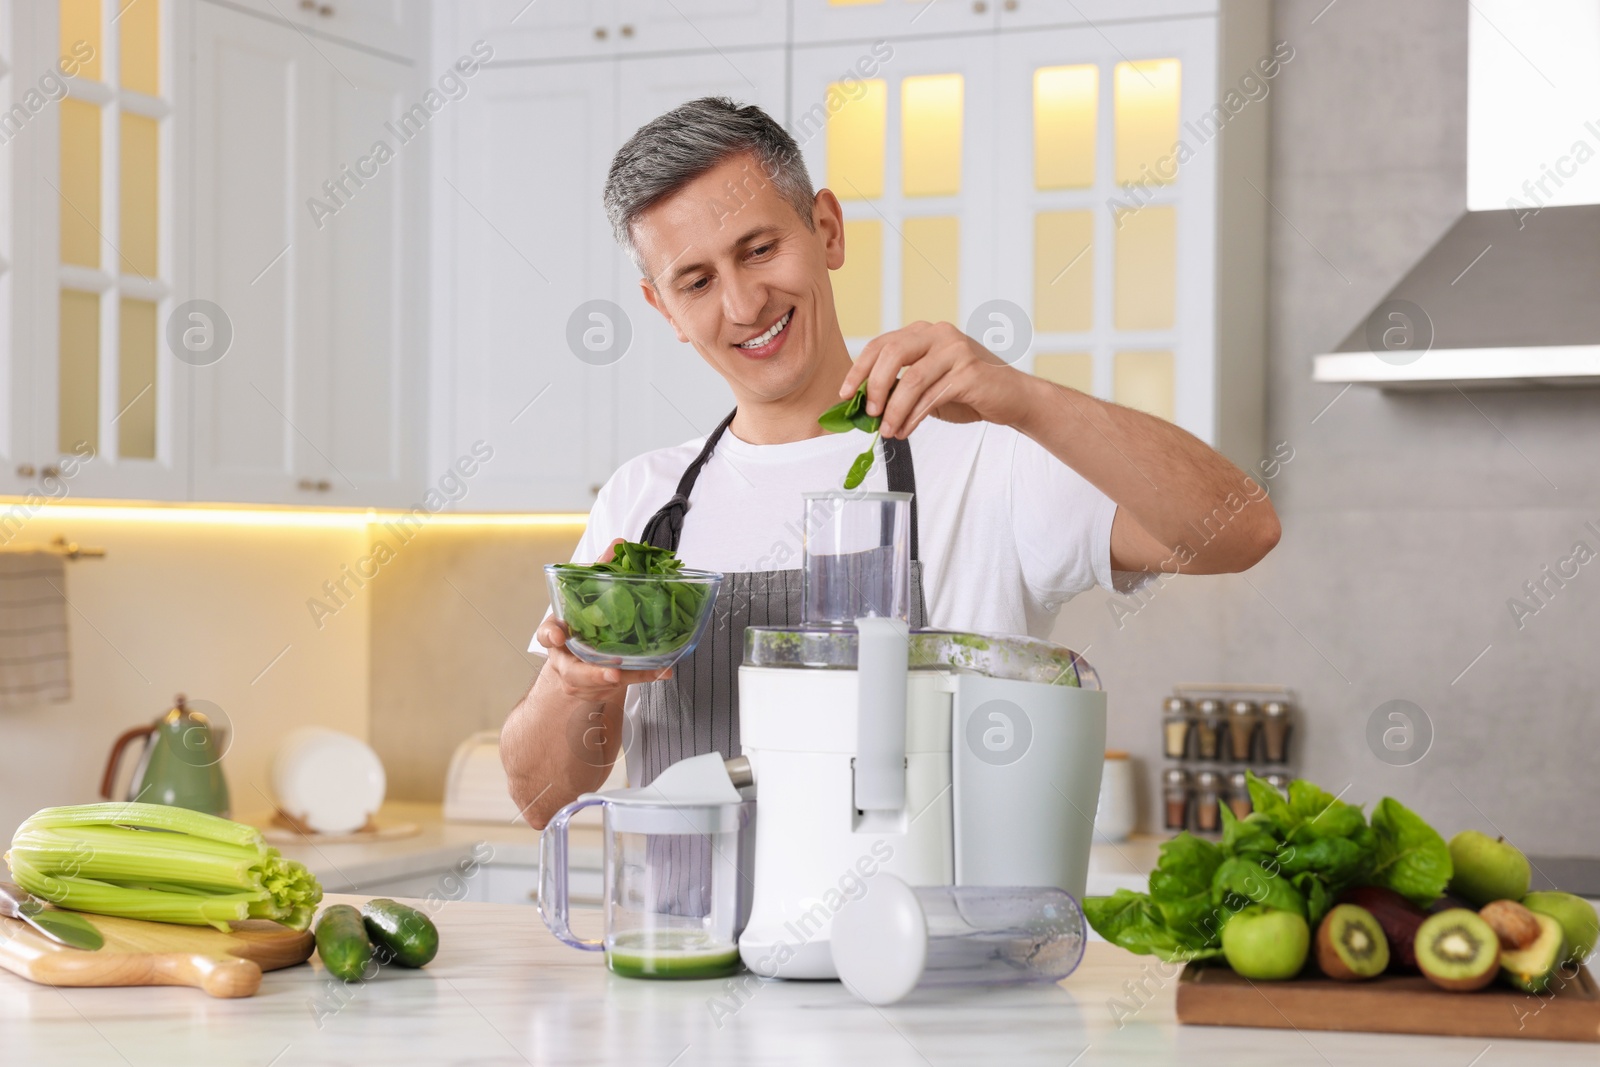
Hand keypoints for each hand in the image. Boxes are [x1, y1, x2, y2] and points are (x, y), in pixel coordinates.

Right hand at [537, 537, 673, 701]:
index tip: (558, 636)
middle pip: (576, 672)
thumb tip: (619, 543)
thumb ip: (597, 572)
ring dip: (629, 677)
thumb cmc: (579, 624)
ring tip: (650, 671)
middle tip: (611, 672)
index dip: (552, 635)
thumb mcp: (582, 598)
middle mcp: (569, 660)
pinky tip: (664, 670)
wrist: (575, 664)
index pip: (548, 635)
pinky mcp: (607, 684)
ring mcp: (588, 677)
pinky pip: (627, 682)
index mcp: (558, 636)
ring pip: (605, 682)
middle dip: (594, 673)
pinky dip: (645, 676)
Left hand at [840, 321, 1027, 438]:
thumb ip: (900, 387)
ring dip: (893, 410)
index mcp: (924, 333)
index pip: (881, 344)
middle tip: (868, 413)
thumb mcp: (928, 384)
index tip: (844, 393)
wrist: (1012, 397)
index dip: (858, 369)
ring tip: (887, 430)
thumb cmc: (968, 391)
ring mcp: (955, 350)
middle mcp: (939, 334)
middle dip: (873, 387)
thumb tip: (864, 405)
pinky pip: (931, 397)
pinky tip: (906, 429)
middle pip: (892, 354)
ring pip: (911, 380)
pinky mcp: (968, 372)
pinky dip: (914, 417)